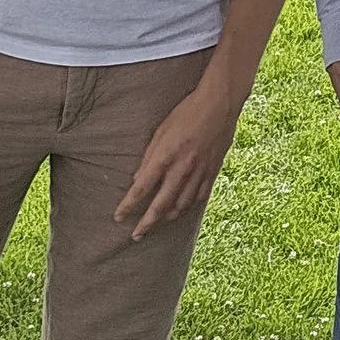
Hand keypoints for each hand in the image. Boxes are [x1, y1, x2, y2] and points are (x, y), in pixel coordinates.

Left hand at [114, 75, 239, 240]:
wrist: (220, 103)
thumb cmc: (187, 112)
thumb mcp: (161, 130)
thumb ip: (149, 157)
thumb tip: (138, 179)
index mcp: (165, 156)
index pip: (141, 189)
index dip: (128, 205)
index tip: (118, 216)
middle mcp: (182, 168)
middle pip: (161, 205)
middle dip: (146, 223)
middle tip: (136, 235)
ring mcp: (200, 172)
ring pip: (181, 205)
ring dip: (167, 218)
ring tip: (158, 224)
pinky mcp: (213, 170)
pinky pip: (200, 196)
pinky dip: (188, 206)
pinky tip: (182, 210)